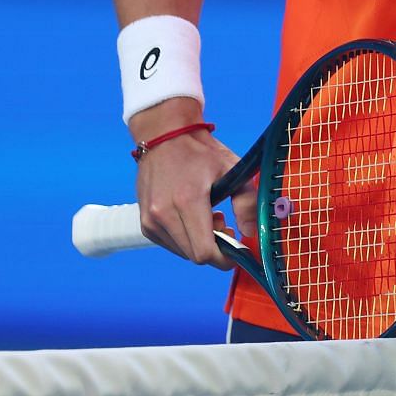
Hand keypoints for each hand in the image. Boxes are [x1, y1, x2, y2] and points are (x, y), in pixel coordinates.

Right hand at [132, 101, 246, 267]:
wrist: (165, 137)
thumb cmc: (202, 152)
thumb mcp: (233, 169)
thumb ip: (247, 203)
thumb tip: (251, 233)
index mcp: (187, 201)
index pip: (204, 252)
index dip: (224, 258)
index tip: (236, 248)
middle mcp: (163, 214)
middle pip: (194, 255)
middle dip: (215, 248)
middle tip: (225, 223)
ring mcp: (150, 220)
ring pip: (182, 252)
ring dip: (199, 242)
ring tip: (209, 215)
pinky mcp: (144, 222)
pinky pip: (170, 244)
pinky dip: (185, 238)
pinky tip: (193, 216)